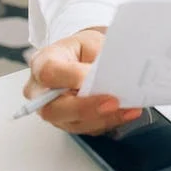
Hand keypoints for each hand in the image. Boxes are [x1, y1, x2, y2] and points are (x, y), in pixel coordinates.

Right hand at [23, 27, 141, 134]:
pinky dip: (109, 121)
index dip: (71, 77)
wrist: (83, 58)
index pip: (49, 73)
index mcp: (43, 63)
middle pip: (55, 109)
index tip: (92, 76)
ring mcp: (54, 111)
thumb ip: (96, 58)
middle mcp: (42, 92)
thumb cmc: (83, 49)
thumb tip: (110, 76)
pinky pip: (87, 128)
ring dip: (104, 118)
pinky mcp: (69, 123)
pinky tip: (126, 113)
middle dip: (87, 108)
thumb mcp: (90, 42)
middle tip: (113, 102)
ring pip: (73, 123)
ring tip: (128, 108)